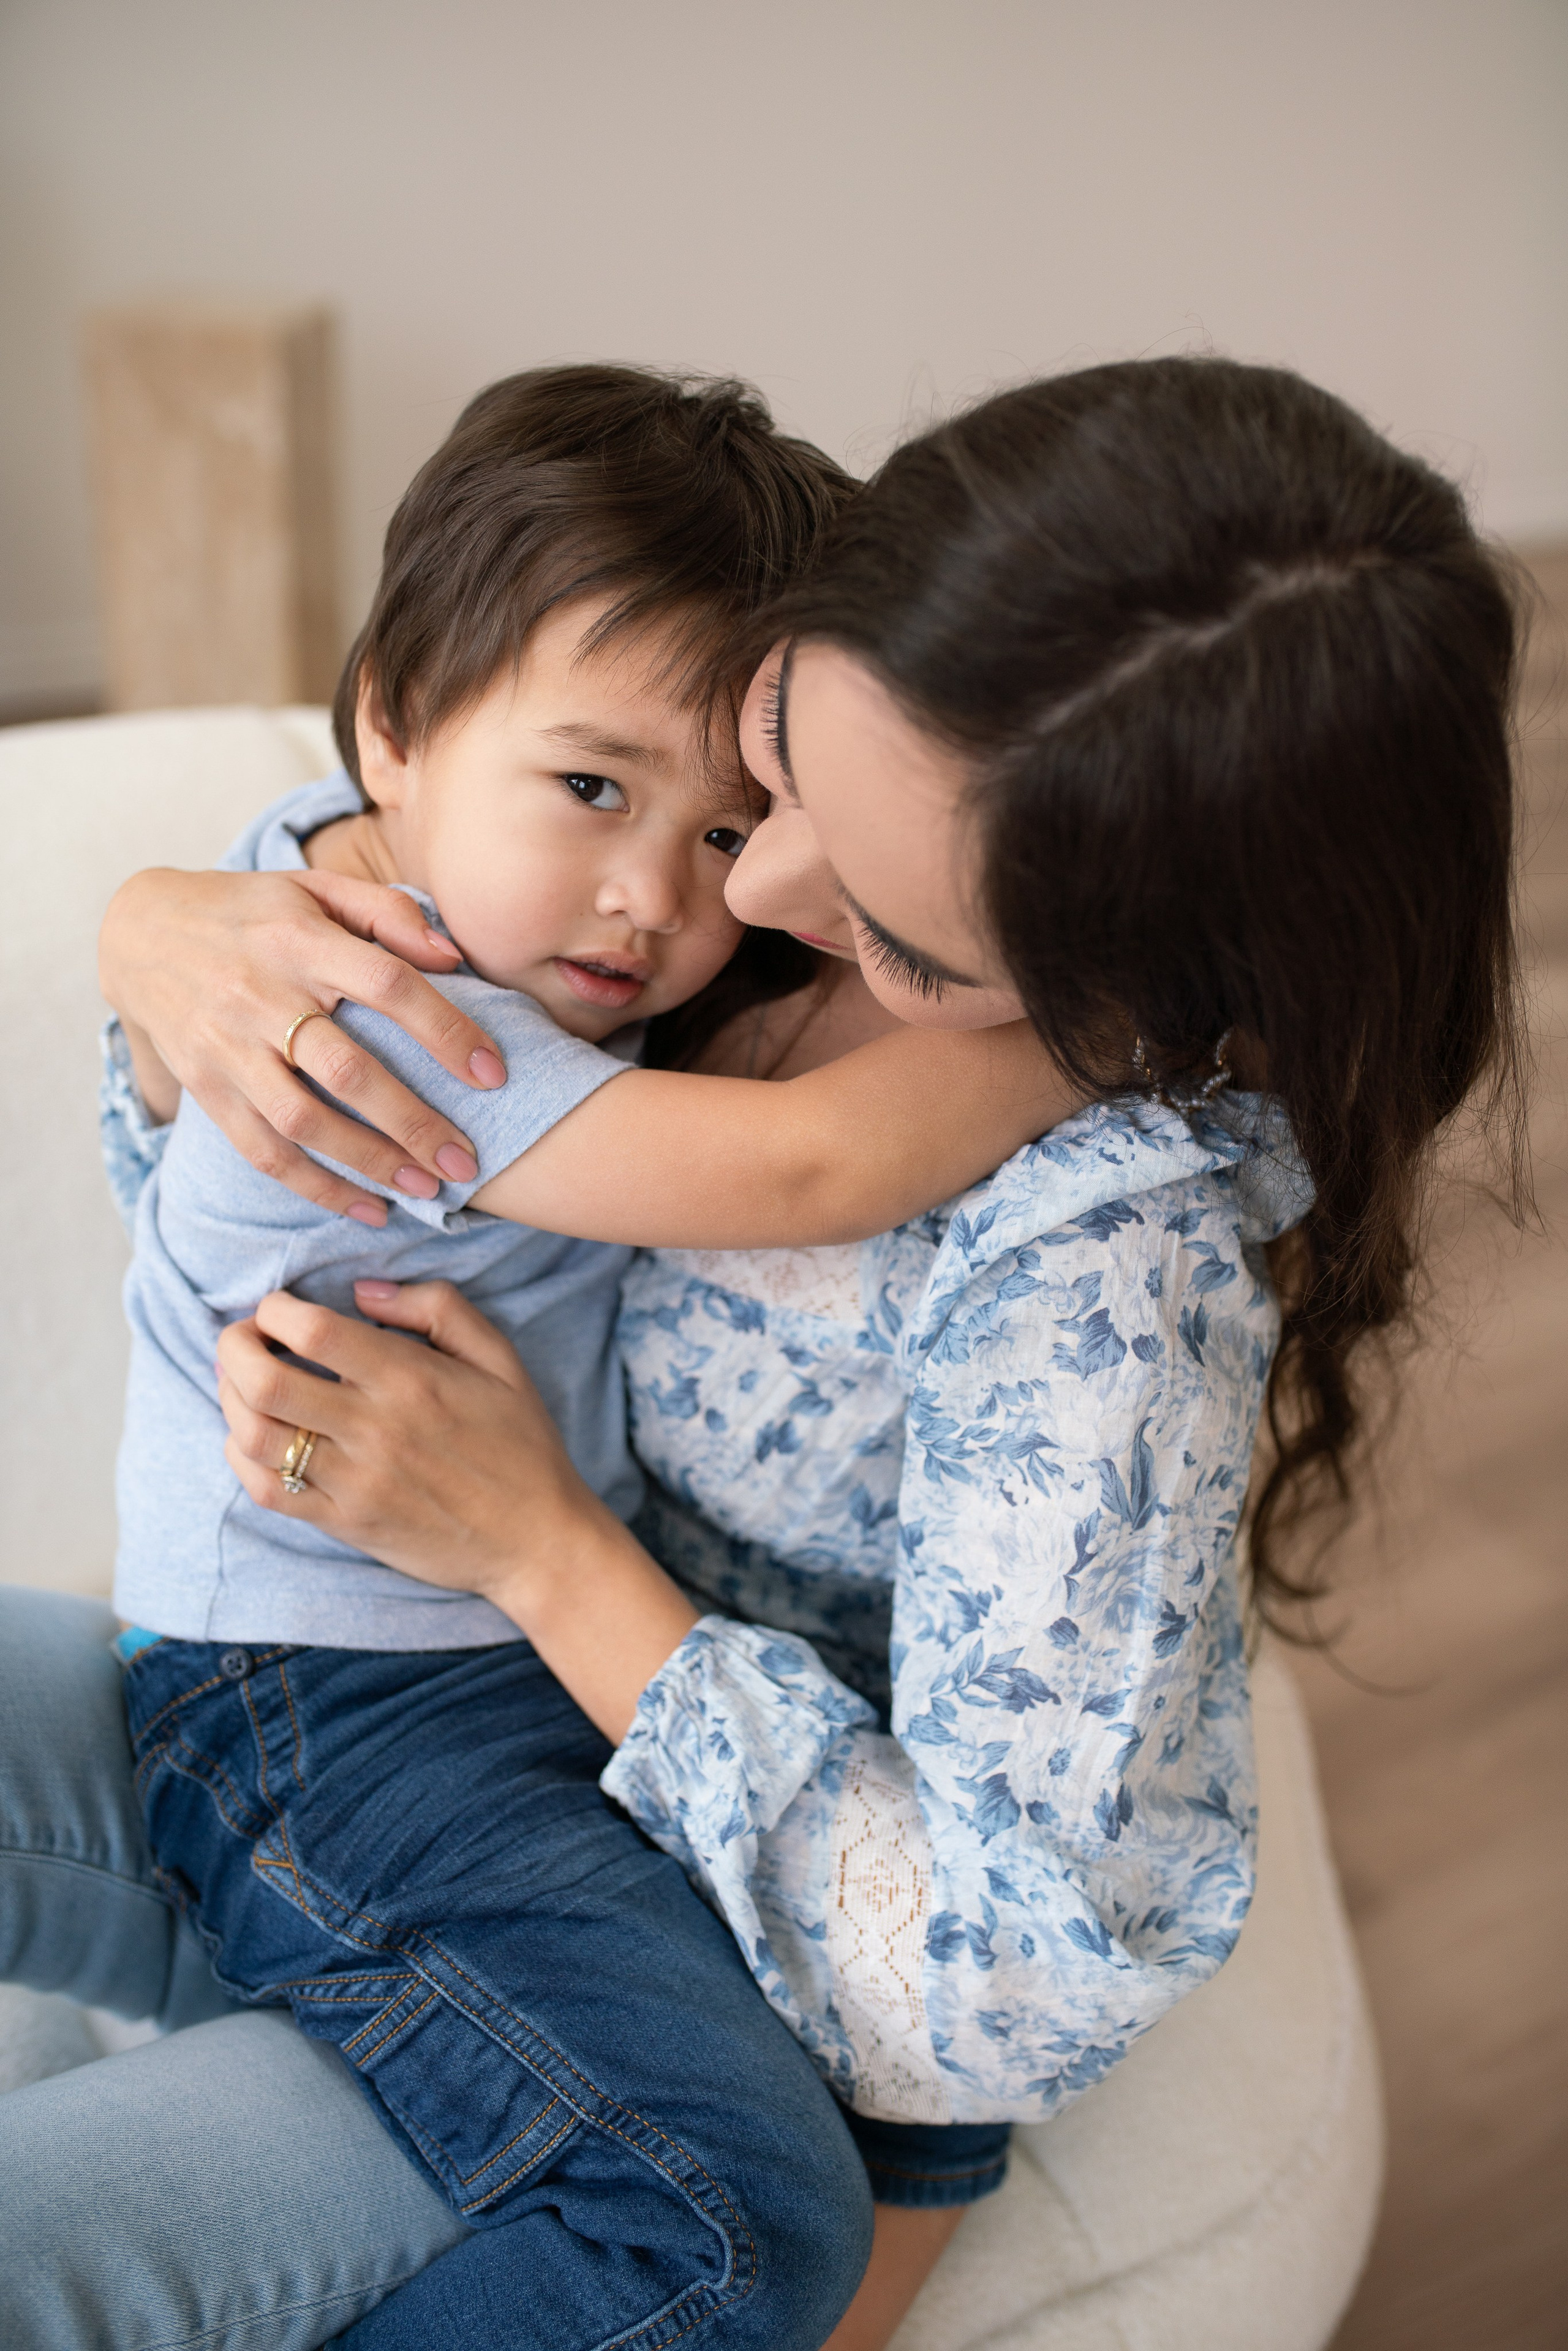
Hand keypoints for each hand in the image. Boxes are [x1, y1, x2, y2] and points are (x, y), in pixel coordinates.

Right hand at [99, 865, 508, 1221]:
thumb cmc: (252, 911)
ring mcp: (228, 1049)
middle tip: (468, 1162)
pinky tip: (368, 1210)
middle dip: (414, 1123)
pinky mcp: (206, 1089)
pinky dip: (317, 1188)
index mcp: (299, 941)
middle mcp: (261, 996)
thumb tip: (454, 956)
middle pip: (347, 1070)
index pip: (386, 984)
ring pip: (304, 1122)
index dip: (445, 1029)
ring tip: (426, 1192)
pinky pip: (262, 1151)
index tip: (493, 1073)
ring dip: (370, 1163)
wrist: (140, 935)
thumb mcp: (315, 888)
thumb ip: (388, 913)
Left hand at [216, 1281, 696, 1739]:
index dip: (275, 1309)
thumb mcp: (500, 1357)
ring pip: (254, 1436)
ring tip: (244, 1383)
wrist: (538, 1540)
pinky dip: (242, 1457)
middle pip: (264, 1381)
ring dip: (231, 1400)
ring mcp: (354, 1482)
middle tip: (243, 1338)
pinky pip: (267, 1491)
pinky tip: (255, 1436)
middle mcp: (374, 1430)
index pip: (312, 1331)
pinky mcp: (345, 1524)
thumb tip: (364, 1290)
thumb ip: (438, 1307)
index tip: (278, 1307)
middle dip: (233, 1347)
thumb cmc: (521, 1443)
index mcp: (411, 1379)